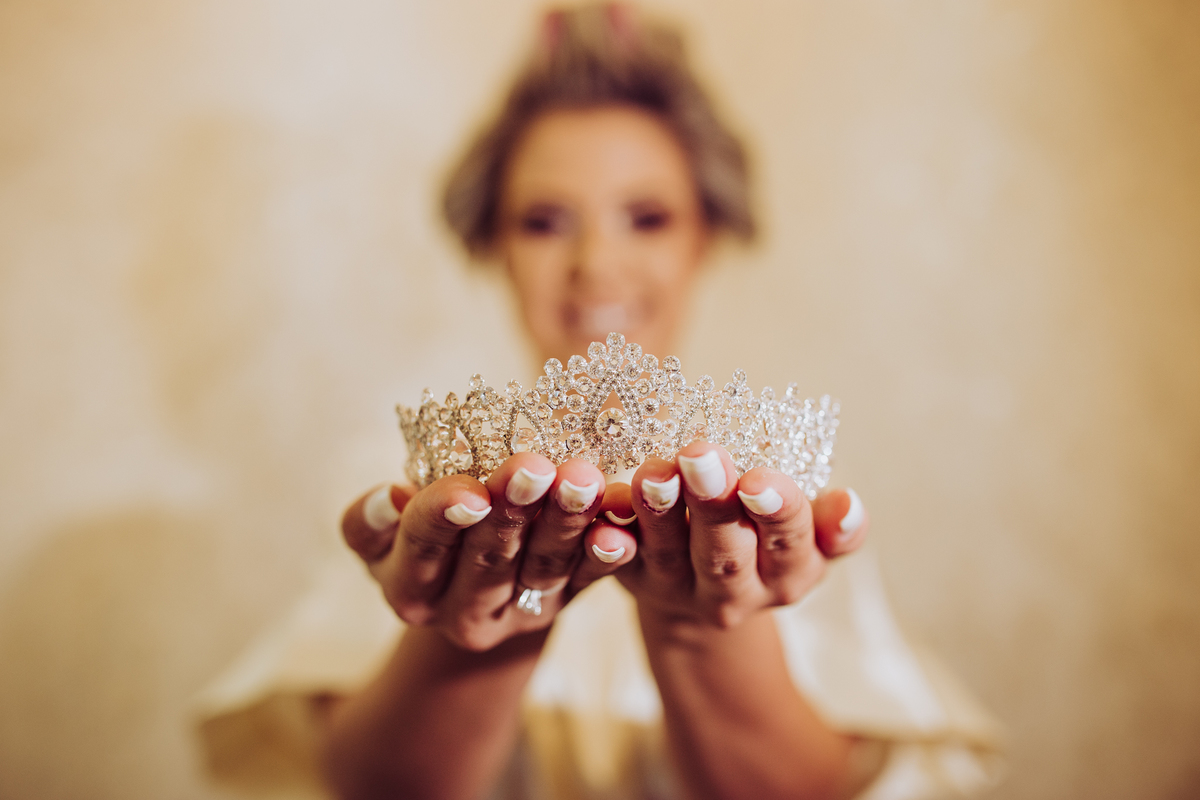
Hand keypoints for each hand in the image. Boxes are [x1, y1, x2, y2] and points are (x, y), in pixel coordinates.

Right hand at [341, 454, 634, 651]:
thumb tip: (387, 498)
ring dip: (567, 522)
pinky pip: (589, 578)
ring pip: (546, 565)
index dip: (443, 517)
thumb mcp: (379, 535)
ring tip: (582, 480)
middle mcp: (463, 613)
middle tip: (534, 468)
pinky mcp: (567, 601)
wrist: (469, 584)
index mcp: (410, 590)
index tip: (469, 490)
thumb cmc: (417, 535)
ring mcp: (521, 611)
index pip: (423, 548)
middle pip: (490, 558)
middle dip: (514, 511)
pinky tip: (621, 533)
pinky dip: (606, 555)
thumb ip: (371, 521)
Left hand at [584, 441, 867, 630]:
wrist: (702, 599)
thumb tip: (849, 506)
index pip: (789, 542)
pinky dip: (606, 542)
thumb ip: (833, 526)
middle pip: (724, 552)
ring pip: (667, 554)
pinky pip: (612, 562)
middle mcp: (734, 592)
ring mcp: (676, 589)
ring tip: (652, 472)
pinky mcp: (629, 579)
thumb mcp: (808, 541)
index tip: (761, 480)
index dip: (777, 512)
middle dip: (712, 504)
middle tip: (700, 455)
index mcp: (788, 573)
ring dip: (658, 512)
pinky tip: (601, 515)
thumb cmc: (765, 543)